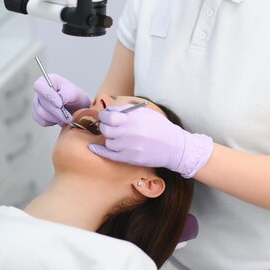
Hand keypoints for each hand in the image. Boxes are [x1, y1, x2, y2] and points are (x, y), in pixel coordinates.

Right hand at [32, 73, 91, 126]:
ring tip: (67, 119)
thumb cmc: (75, 96)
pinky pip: (42, 121)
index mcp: (47, 80)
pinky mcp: (37, 114)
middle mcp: (40, 91)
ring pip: (40, 113)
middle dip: (56, 112)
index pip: (39, 86)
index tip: (60, 105)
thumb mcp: (74, 92)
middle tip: (69, 117)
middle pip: (41, 103)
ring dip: (55, 118)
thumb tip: (59, 101)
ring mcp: (37, 103)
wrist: (77, 106)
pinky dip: (52, 122)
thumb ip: (66, 95)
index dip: (49, 96)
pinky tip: (60, 119)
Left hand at [88, 106, 213, 177]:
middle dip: (106, 127)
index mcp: (133, 118)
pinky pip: (109, 155)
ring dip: (110, 139)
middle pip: (106, 129)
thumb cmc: (159, 128)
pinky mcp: (130, 158)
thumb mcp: (145, 113)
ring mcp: (129, 146)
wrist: (174, 146)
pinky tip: (95, 148)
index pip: (108, 116)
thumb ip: (126, 110)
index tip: (106, 117)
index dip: (105, 116)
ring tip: (119, 137)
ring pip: (108, 142)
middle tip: (110, 127)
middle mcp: (129, 132)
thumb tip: (109, 110)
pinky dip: (101, 151)